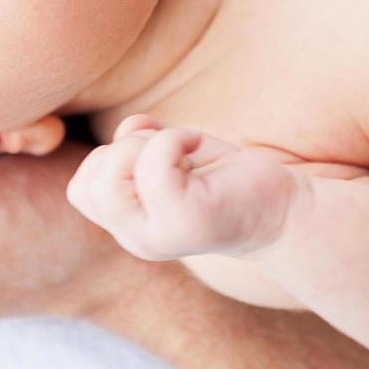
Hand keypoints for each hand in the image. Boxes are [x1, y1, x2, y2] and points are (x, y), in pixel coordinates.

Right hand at [66, 116, 303, 260]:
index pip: (81, 191)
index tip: (150, 152)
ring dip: (144, 145)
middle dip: (120, 150)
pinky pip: (154, 164)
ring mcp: (162, 236)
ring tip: (182, 147)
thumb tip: (130, 129)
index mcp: (131, 227)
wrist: (287, 210)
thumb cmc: (228, 179)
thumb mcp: (174, 155)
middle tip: (168, 149)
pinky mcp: (189, 221)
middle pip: (86, 187)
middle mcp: (140, 239)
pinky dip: (174, 138)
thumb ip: (143, 141)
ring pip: (109, 180)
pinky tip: (201, 142)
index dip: (106, 158)